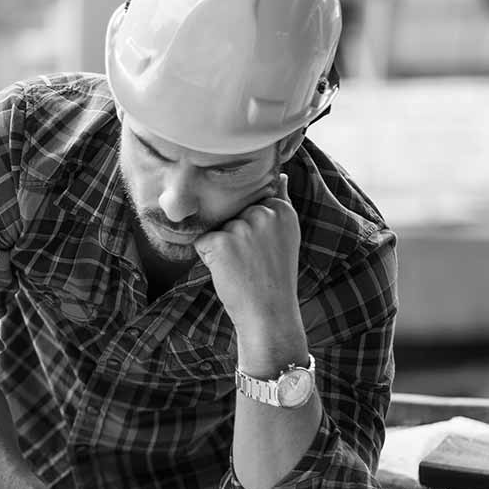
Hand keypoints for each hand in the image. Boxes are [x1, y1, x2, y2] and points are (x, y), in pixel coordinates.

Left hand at [194, 172, 302, 333]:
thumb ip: (281, 202)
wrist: (269, 313)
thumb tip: (281, 175)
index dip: (249, 226)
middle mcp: (263, 213)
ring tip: (241, 267)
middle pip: (231, 212)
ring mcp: (241, 227)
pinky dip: (207, 256)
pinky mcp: (220, 242)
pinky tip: (228, 271)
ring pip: (216, 226)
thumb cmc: (275, 277)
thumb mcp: (287, 235)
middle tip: (251, 260)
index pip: (249, 202)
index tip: (262, 248)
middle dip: (234, 233)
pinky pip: (201, 241)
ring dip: (221, 246)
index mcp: (281, 209)